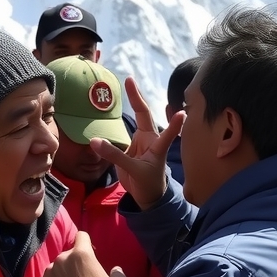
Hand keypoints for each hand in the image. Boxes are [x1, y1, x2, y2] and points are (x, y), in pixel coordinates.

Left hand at [40, 232, 114, 276]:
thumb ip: (117, 274)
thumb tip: (115, 270)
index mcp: (82, 253)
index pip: (82, 236)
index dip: (87, 244)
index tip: (90, 254)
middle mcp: (62, 258)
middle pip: (69, 254)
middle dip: (74, 263)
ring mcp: (49, 273)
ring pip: (57, 268)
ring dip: (63, 275)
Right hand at [88, 77, 184, 209]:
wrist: (145, 196)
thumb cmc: (148, 184)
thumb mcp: (134, 171)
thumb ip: (115, 156)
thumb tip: (94, 141)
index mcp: (156, 146)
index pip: (166, 132)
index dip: (174, 124)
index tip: (182, 112)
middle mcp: (148, 139)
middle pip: (143, 113)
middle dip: (137, 96)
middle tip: (130, 79)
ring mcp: (138, 142)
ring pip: (134, 119)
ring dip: (131, 101)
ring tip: (128, 83)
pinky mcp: (127, 148)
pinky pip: (119, 133)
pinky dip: (115, 121)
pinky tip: (109, 108)